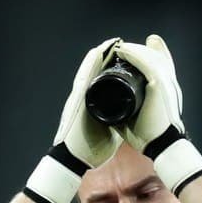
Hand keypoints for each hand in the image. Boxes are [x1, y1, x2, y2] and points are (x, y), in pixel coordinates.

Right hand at [24, 37, 122, 202]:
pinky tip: (99, 52)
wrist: (72, 160)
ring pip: (90, 70)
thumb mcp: (109, 133)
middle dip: (108, 56)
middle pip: (96, 72)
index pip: (102, 81)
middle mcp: (84, 98)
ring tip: (113, 41)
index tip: (124, 56)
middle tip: (120, 43)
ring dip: (101, 55)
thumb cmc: (89, 150)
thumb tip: (129, 121)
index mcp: (92, 105)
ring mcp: (79, 97)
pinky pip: (85, 77)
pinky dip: (92, 63)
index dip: (111, 67)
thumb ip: (116, 124)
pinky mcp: (77, 100)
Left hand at [114, 34, 201, 193]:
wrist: (160, 146)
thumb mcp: (137, 117)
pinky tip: (123, 50)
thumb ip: (126, 109)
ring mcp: (165, 82)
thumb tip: (107, 110)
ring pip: (151, 57)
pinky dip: (134, 55)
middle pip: (157, 57)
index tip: (138, 49)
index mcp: (166, 90)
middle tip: (124, 47)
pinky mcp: (159, 84)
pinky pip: (146, 63)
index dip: (154, 53)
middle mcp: (169, 83)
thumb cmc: (149, 136)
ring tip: (120, 48)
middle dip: (142, 49)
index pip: (162, 65)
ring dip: (134, 50)